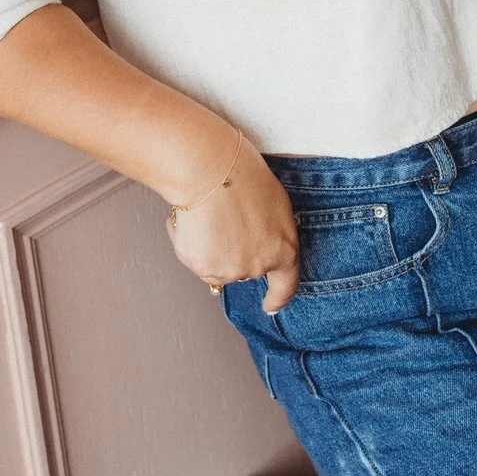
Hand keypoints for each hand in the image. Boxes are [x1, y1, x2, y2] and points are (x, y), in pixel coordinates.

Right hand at [165, 132, 301, 312]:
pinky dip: (190, 242)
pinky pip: (194, 258)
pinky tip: (193, 219)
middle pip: (245, 269)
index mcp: (284, 249)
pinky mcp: (204, 268)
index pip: (286, 286)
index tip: (270, 306)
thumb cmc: (244, 176)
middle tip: (226, 219)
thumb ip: (272, 233)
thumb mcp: (275, 205)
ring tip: (210, 214)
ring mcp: (230, 270)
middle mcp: (259, 266)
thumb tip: (262, 243)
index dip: (278, 298)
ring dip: (212, 248)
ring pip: (217, 265)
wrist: (211, 170)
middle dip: (235, 251)